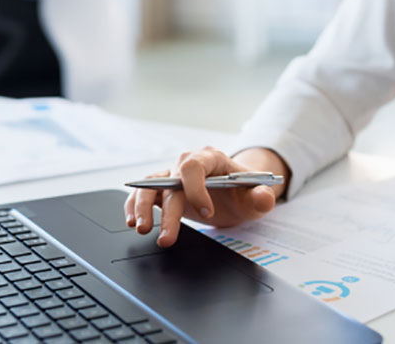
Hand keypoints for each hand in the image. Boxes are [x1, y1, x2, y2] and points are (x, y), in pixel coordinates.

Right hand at [123, 147, 287, 246]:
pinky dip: (134, 206)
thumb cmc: (243, 190)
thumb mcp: (257, 194)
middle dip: (167, 212)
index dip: (196, 190)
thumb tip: (263, 198)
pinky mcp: (162, 189)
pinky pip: (143, 194)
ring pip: (150, 186)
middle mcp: (187, 164)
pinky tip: (132, 221)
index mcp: (211, 158)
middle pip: (170, 183)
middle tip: (167, 237)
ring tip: (141, 229)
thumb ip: (263, 196)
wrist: (234, 192)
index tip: (207, 213)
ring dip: (142, 207)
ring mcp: (172, 176)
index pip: (194, 167)